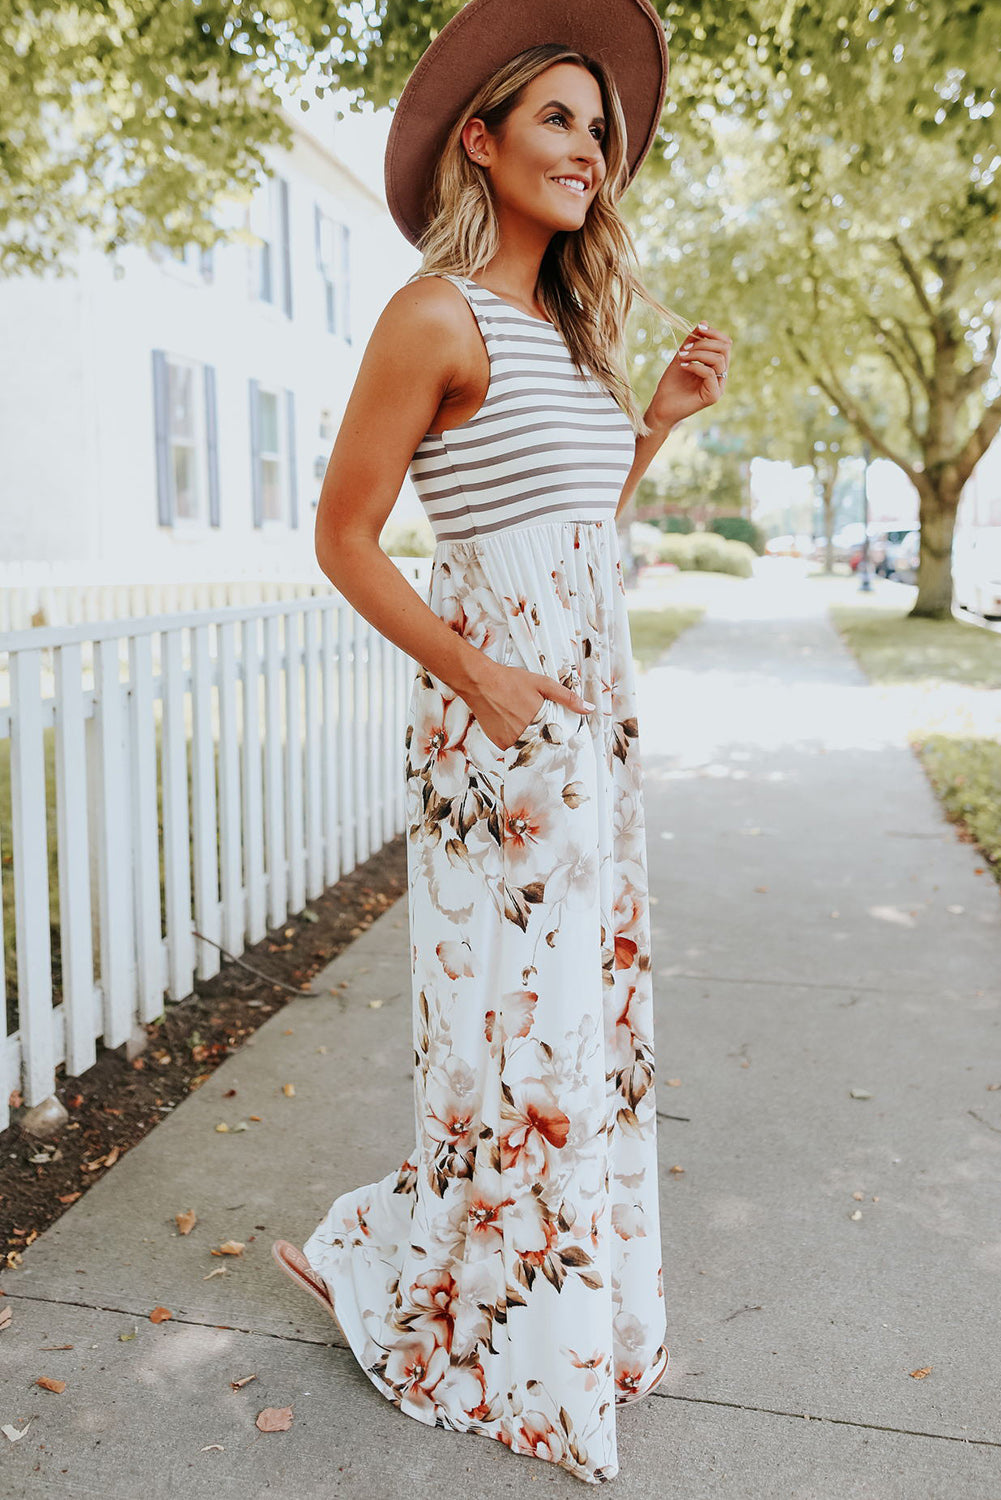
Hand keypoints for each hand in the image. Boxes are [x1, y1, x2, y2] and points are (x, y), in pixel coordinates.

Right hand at [467, 662, 594, 752]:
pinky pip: (513, 748)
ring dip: (529, 739)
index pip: (558, 739)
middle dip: (543, 737)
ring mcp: (511, 740)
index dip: (558, 737)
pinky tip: (510, 725)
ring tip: (520, 721)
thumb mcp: (543, 684)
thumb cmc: (511, 681)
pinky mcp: (499, 743)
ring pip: (528, 747)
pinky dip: (514, 740)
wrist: (480, 682)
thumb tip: (590, 709)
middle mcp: (526, 734)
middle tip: (534, 722)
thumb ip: (567, 698)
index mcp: (541, 720)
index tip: (558, 736)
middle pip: (542, 744)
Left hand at [647, 320, 732, 428]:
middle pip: (725, 349)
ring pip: (718, 359)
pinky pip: (710, 373)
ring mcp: (719, 387)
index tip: (699, 329)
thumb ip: (692, 342)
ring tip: (682, 357)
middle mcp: (721, 376)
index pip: (725, 344)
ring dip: (698, 354)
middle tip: (686, 348)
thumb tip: (704, 323)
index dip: (714, 333)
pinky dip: (695, 366)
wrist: (661, 407)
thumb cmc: (671, 384)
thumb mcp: (682, 356)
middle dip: (705, 343)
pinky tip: (683, 367)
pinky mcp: (713, 396)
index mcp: (716, 366)